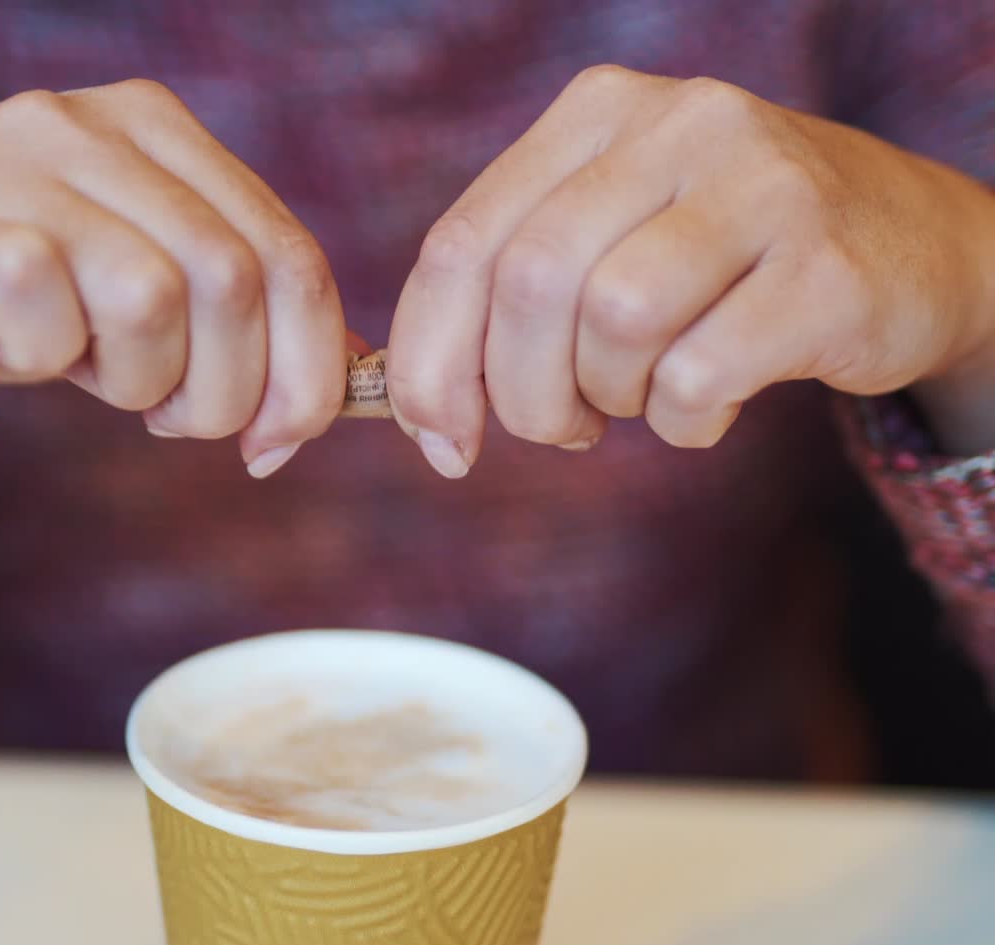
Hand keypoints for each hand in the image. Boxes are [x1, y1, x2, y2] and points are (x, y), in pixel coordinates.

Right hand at [0, 81, 349, 475]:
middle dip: (231, 392)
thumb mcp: (141, 294)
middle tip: (176, 420)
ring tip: (95, 378)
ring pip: (154, 296)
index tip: (282, 439)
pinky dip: (54, 365)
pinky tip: (23, 352)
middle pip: (235, 280)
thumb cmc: (17, 294)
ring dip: (144, 382)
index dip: (309, 368)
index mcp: (164, 137)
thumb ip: (238, 319)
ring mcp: (18, 165)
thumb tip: (341, 385)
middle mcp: (97, 128)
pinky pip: (51, 312)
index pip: (289, 254)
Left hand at [387, 65, 994, 474]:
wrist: (908, 247)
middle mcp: (676, 123)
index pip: (461, 244)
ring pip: (614, 323)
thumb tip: (426, 419)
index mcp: (595, 114)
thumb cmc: (721, 265)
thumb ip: (510, 300)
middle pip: (530, 284)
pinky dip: (681, 423)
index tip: (441, 442)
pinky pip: (696, 376)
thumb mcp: (609, 242)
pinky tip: (706, 406)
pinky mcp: (823, 267)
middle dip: (522, 395)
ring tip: (645, 394)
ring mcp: (760, 185)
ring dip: (611, 399)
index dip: (430, 363)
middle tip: (564, 425)